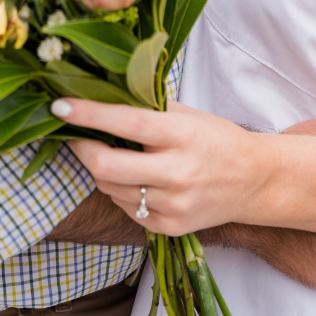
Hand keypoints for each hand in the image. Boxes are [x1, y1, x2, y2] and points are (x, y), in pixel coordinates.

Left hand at [55, 99, 315, 315]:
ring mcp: (175, 205)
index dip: (88, 114)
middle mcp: (179, 174)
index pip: (126, 123)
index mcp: (182, 136)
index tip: (59, 106)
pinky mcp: (171, 227)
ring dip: (102, 170)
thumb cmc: (214, 139)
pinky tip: (136, 179)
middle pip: (106, 168)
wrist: (256, 182)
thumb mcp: (185, 113)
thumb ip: (142, 104)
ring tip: (114, 155)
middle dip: (83, 149)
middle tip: (75, 135)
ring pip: (110, 188)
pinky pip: (126, 208)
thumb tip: (91, 88)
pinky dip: (120, 191)